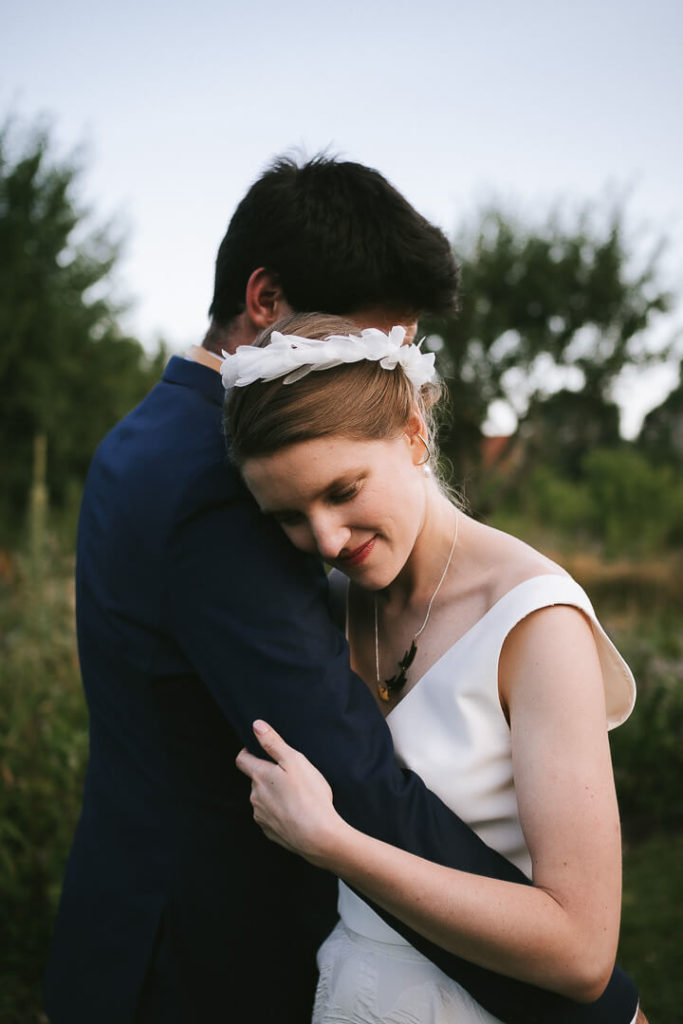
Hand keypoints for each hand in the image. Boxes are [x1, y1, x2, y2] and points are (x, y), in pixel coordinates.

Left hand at [235, 720, 343, 864]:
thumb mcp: (294, 761)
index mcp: (259, 776)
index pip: (242, 760)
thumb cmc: (309, 795)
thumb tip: (256, 725)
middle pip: (255, 780)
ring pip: (263, 799)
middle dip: (267, 775)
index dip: (248, 752)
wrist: (318, 836)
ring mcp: (261, 816)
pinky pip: (271, 817)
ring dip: (274, 795)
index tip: (258, 750)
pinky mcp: (270, 832)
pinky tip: (296, 813)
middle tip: (289, 775)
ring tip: (296, 795)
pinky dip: (280, 813)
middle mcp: (255, 797)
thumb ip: (273, 742)